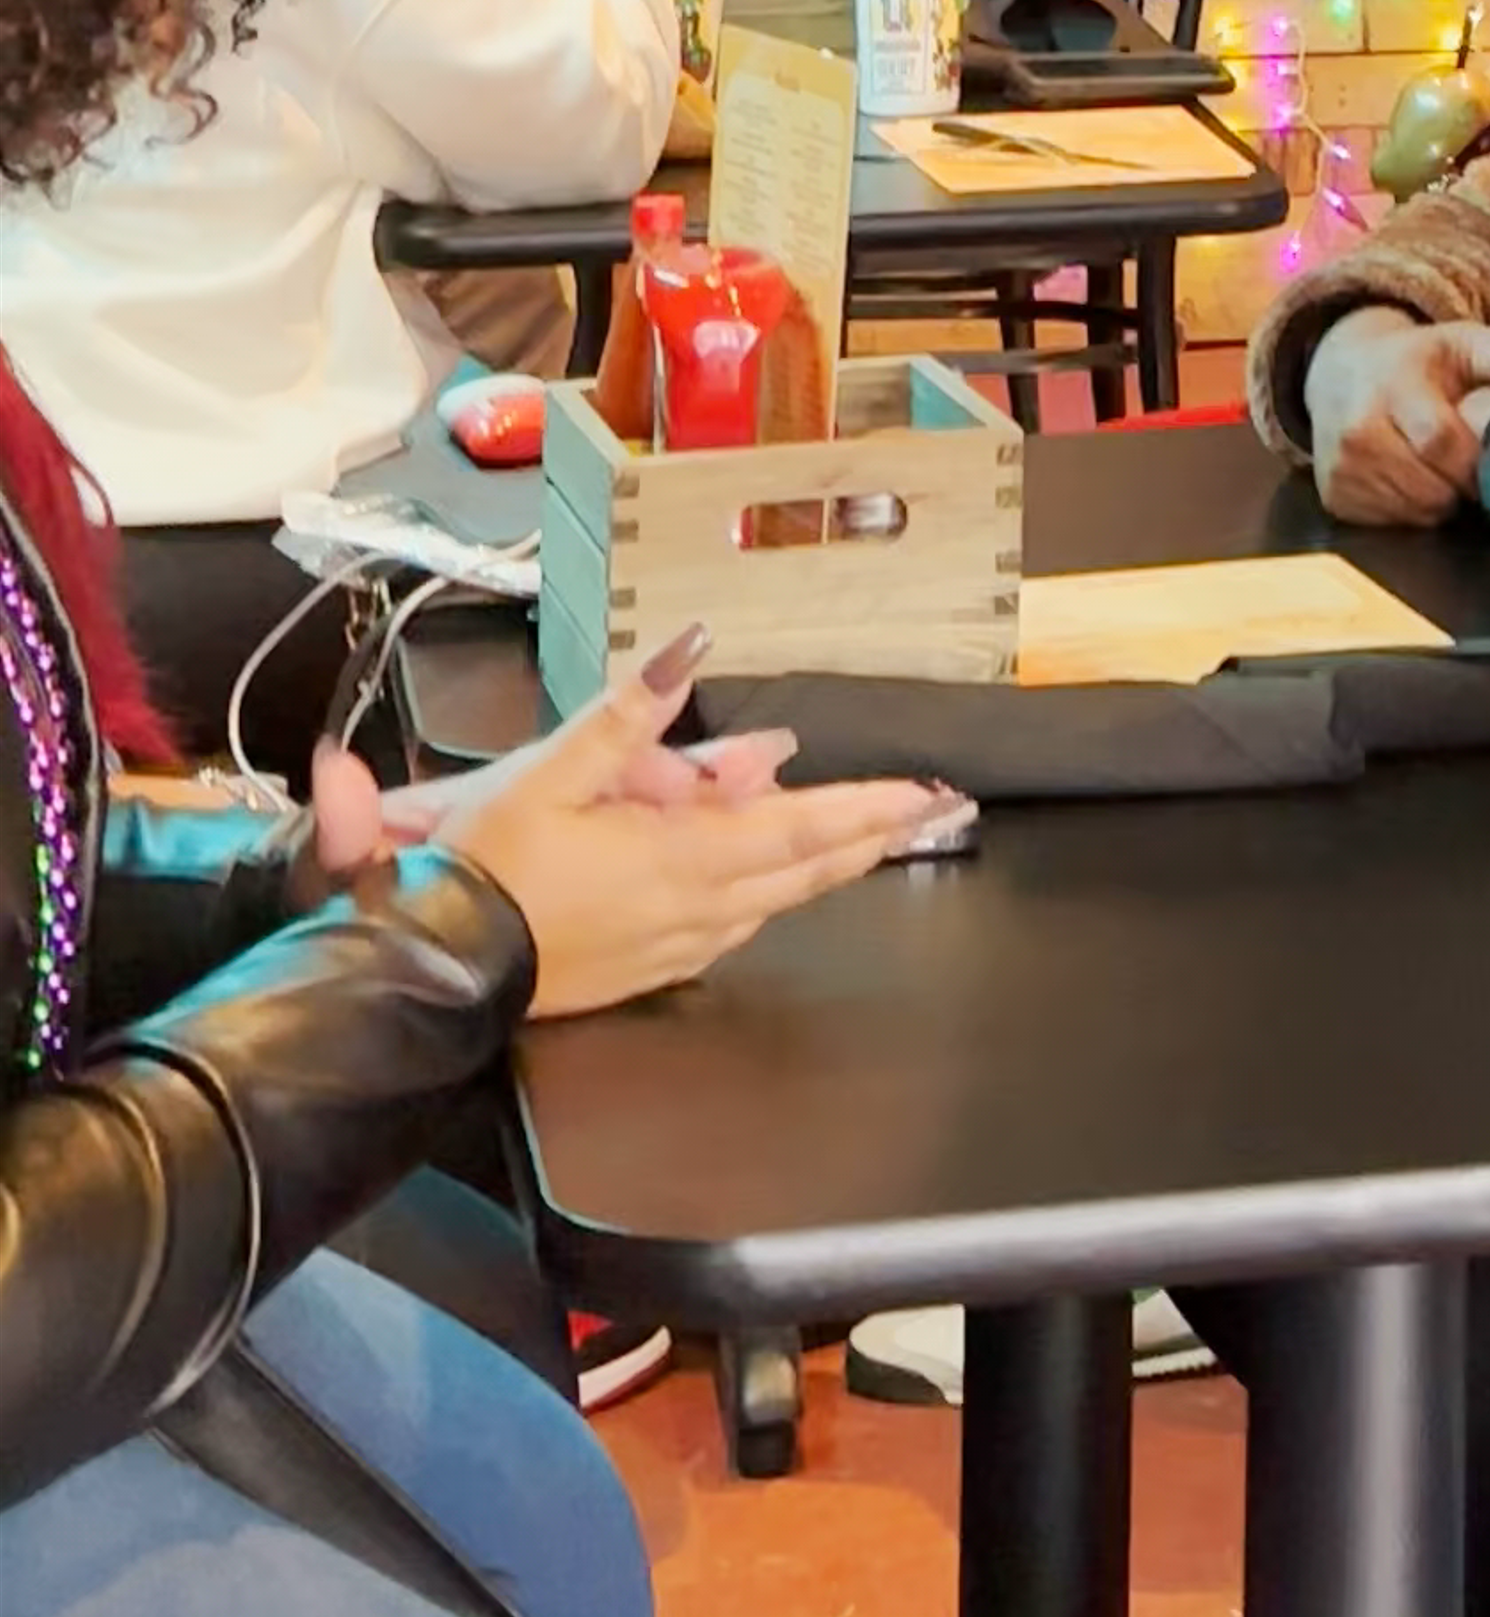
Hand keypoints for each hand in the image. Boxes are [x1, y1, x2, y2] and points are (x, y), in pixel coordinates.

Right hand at [309, 642, 963, 1017]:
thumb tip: (690, 644)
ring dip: (821, 866)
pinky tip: (765, 882)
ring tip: (866, 835)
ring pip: (770, 901)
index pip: (799, 828)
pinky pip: (725, 928)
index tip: (930, 795)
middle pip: (802, 871)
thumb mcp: (549, 768)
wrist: (431, 971)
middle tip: (931, 813)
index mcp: (680, 856)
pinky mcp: (642, 971)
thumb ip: (628, 712)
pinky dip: (764, 894)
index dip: (869, 810)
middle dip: (870, 838)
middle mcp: (692, 909)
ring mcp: (670, 948)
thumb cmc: (486, 864)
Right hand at [1304, 309, 1489, 522]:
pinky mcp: (1333, 497)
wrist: (1341, 370)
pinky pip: (1392, 524)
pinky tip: (1413, 478)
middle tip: (1469, 462)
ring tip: (1441, 467)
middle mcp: (1359, 429)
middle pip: (1432, 489)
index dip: (1475, 460)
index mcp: (1394, 386)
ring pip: (1416, 513)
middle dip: (1462, 484)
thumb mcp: (1462, 341)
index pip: (1442, 442)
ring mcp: (1342, 468)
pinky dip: (1412, 509)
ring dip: (1440, 499)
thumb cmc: (1419, 360)